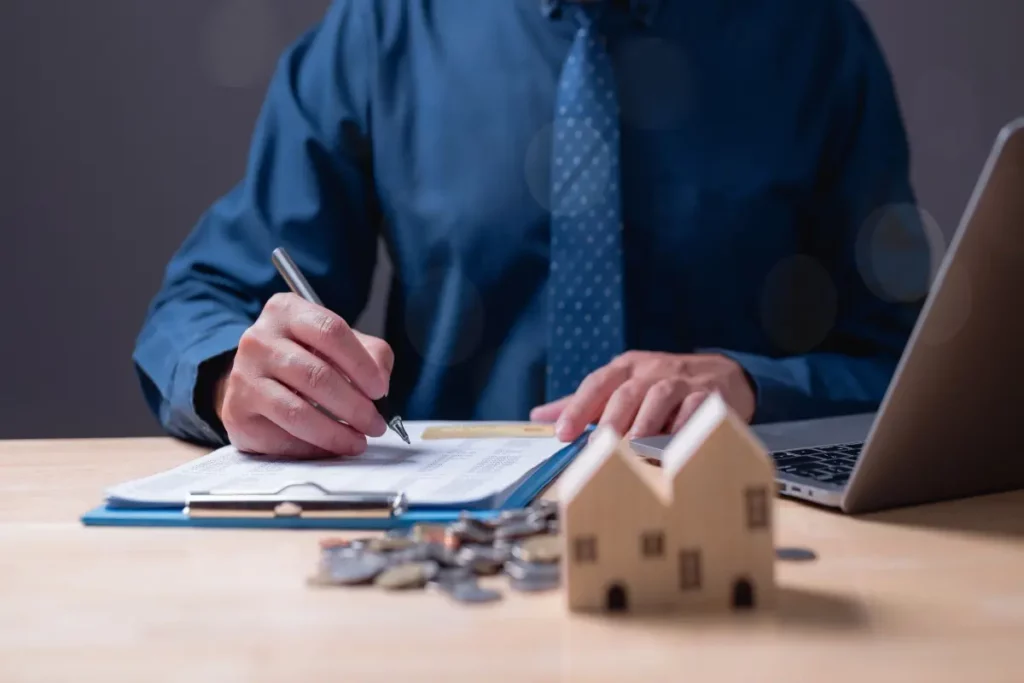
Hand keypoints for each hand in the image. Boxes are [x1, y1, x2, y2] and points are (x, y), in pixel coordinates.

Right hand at [214, 293, 393, 457]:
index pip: (331, 331)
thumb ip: (371, 356)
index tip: (380, 390)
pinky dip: (313, 448)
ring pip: (297, 412)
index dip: (361, 364)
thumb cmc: (307, 358)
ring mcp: (243, 376)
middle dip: (355, 406)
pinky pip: (281, 437)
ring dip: (335, 433)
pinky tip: (330, 448)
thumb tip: (380, 385)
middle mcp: (259, 339)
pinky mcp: (237, 412)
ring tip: (357, 442)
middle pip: (316, 375)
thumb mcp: (341, 345)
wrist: (257, 379)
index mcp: (286, 311)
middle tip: (375, 425)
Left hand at [530, 351, 754, 441]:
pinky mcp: (709, 395)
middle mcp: (652, 370)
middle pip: (627, 392)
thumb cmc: (662, 385)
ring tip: (632, 447)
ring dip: (645, 423)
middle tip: (598, 445)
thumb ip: (584, 403)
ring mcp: (681, 381)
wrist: (722, 375)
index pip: (597, 384)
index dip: (577, 408)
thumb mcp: (624, 385)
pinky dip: (683, 427)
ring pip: (660, 397)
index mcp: (626, 368)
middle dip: (610, 419)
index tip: (562, 434)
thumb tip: (539, 417)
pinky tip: (672, 445)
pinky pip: (694, 409)